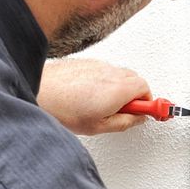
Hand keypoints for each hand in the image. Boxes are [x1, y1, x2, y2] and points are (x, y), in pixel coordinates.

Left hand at [37, 58, 151, 134]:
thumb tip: (138, 119)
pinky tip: (92, 96)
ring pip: (120, 74)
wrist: (38, 92)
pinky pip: (105, 71)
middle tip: (128, 111)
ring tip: (106, 105)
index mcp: (119, 89)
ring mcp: (98, 65)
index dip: (149, 102)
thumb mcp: (100, 126)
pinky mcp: (86, 62)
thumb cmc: (63, 108)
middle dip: (136, 95)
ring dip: (120, 88)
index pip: (147, 89)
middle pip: (136, 79)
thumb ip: (126, 122)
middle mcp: (111, 72)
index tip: (151, 111)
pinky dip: (105, 82)